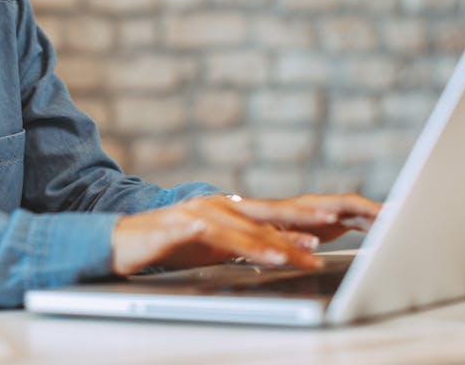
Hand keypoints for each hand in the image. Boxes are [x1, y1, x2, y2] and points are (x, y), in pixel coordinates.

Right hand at [111, 193, 379, 275]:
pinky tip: (271, 259)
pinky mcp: (187, 224)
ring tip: (313, 257)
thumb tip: (285, 254)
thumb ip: (247, 247)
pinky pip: (228, 239)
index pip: (279, 215)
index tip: (346, 226)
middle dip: (312, 222)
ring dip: (287, 245)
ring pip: (255, 230)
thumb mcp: (214, 248)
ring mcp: (205, 211)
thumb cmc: (166, 247)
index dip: (312, 219)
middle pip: (276, 215)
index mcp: (233, 209)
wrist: (118, 241)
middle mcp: (224, 204)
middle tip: (345, 228)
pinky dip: (253, 250)